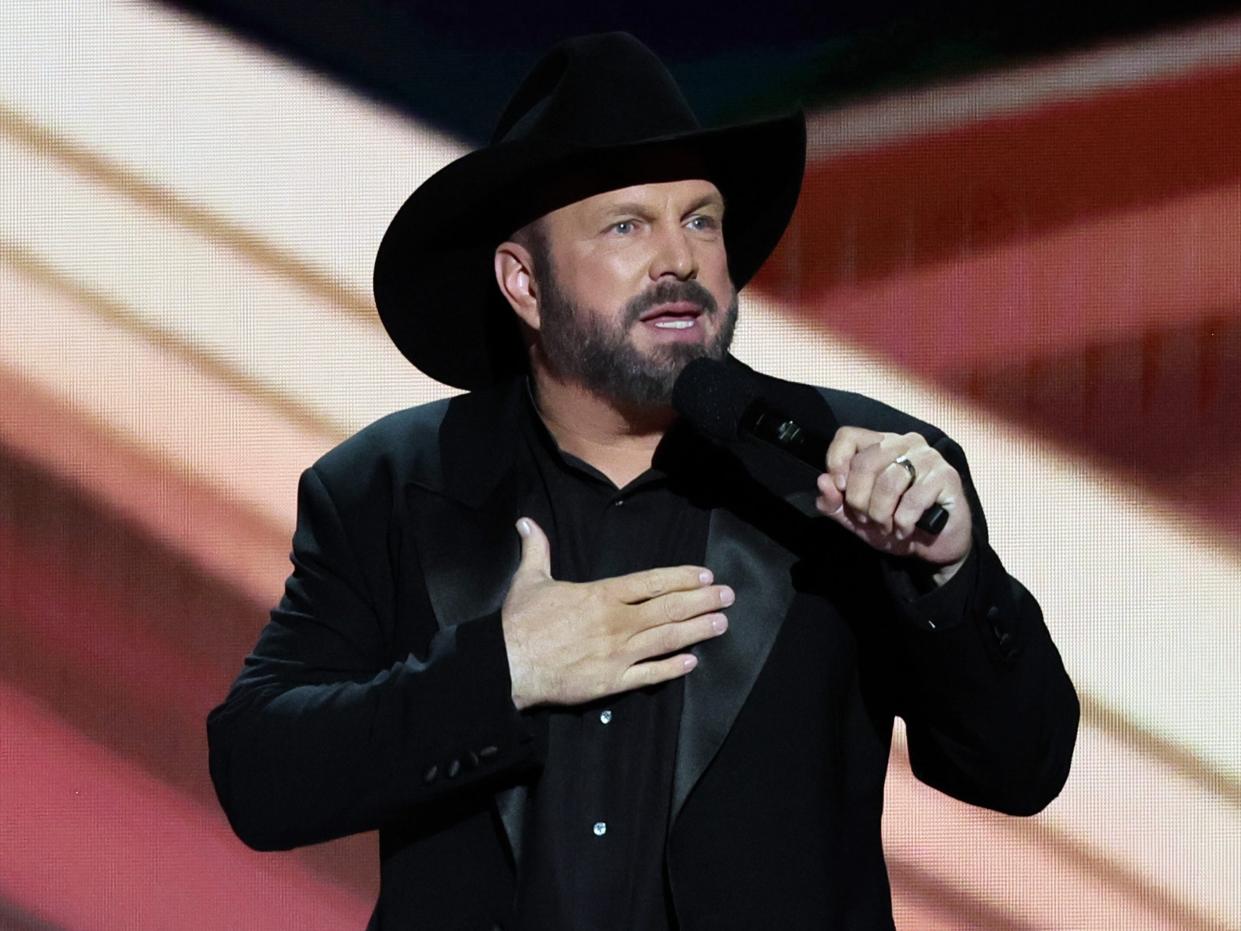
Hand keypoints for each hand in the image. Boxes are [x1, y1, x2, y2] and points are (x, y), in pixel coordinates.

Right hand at [501, 517, 731, 709]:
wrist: (507, 665)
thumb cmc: (520, 622)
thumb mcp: (529, 580)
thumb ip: (537, 549)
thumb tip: (526, 522)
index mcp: (601, 595)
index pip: (650, 583)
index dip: (681, 578)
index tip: (705, 575)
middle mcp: (616, 622)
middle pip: (668, 609)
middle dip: (702, 601)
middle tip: (728, 597)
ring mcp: (617, 653)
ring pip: (666, 639)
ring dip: (697, 631)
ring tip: (721, 624)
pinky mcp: (611, 682)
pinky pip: (649, 675)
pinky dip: (672, 669)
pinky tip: (692, 663)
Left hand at [814, 427, 971, 576]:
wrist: (934, 545)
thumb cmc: (896, 523)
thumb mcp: (856, 518)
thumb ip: (835, 502)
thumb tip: (823, 482)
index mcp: (880, 445)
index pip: (848, 436)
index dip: (837, 461)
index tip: (840, 488)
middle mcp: (904, 443)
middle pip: (866, 461)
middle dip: (859, 499)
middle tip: (866, 519)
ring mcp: (928, 457)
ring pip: (889, 481)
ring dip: (881, 513)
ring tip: (887, 527)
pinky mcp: (946, 476)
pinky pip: (913, 499)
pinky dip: (902, 522)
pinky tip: (904, 530)